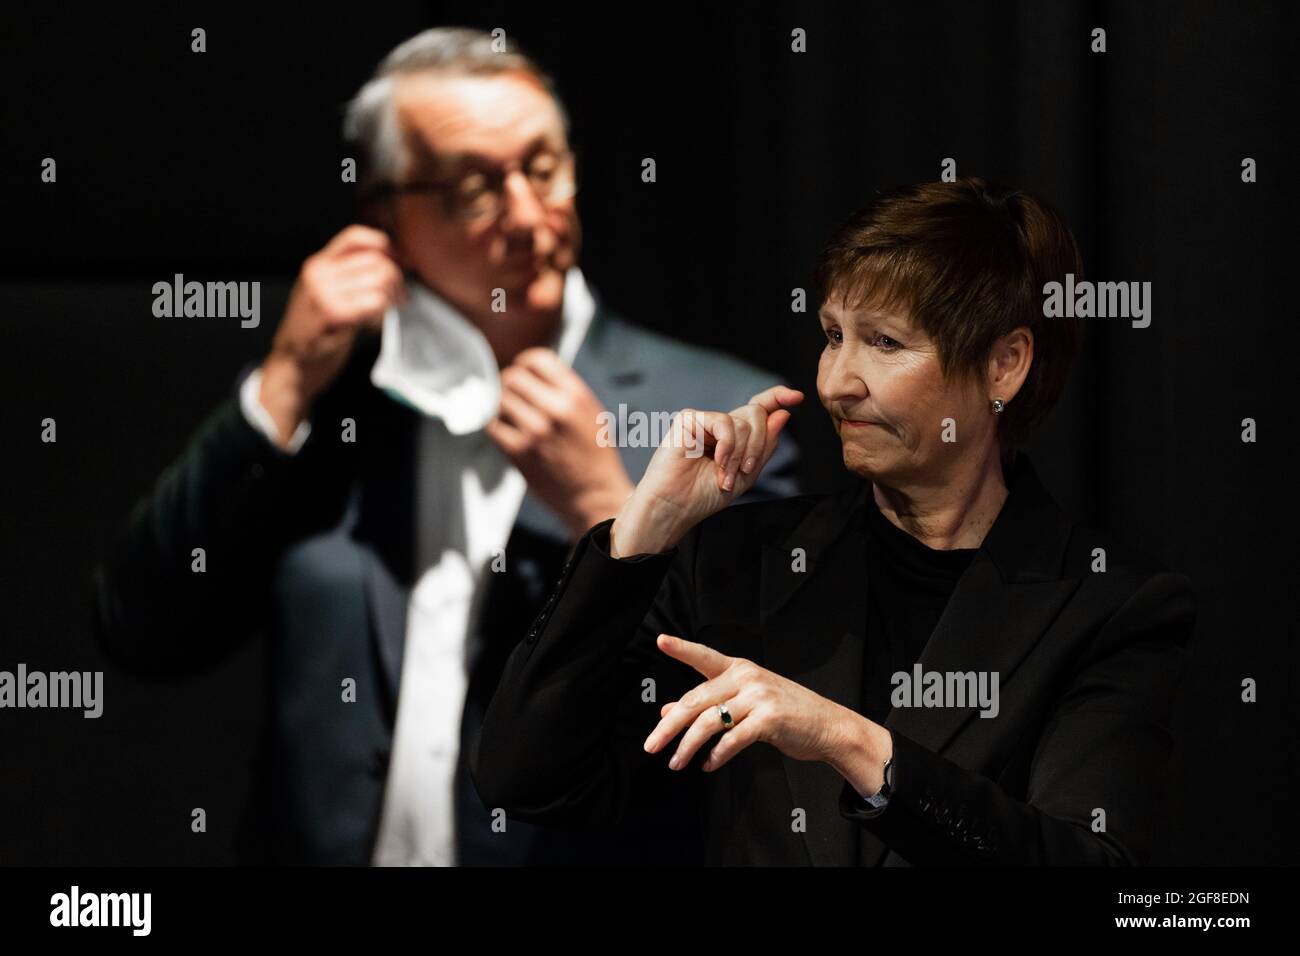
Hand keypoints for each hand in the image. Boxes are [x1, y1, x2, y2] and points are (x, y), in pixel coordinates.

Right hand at [259, 225, 405, 446]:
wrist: (293, 366)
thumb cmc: (319, 334)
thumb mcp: (330, 295)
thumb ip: (352, 276)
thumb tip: (396, 262)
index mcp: (318, 264)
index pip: (356, 237)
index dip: (385, 247)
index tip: (400, 266)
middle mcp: (318, 272)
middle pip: (377, 262)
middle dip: (397, 282)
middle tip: (400, 301)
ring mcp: (321, 291)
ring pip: (380, 281)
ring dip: (392, 300)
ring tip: (384, 315)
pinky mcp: (329, 313)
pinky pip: (374, 302)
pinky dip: (382, 314)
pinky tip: (372, 325)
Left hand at [484, 347, 634, 537]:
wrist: (594, 496)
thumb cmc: (595, 455)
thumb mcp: (592, 413)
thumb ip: (566, 390)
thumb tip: (533, 372)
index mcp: (576, 395)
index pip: (536, 359)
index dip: (525, 363)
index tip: (524, 373)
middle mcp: (555, 409)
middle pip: (512, 377)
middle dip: (510, 384)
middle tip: (514, 396)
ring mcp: (535, 430)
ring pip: (499, 399)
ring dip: (502, 405)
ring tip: (512, 415)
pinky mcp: (519, 452)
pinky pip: (492, 425)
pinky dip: (495, 425)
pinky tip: (506, 431)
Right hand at [608, 385, 803, 556]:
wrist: (676, 507)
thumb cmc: (704, 496)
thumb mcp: (747, 474)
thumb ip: (765, 445)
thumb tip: (783, 414)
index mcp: (734, 436)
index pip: (758, 409)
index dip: (778, 398)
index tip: (797, 398)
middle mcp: (720, 425)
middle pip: (756, 414)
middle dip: (758, 445)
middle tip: (745, 470)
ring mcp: (704, 421)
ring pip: (743, 421)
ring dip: (740, 454)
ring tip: (726, 475)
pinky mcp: (689, 419)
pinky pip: (723, 422)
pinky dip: (727, 446)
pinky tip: (717, 461)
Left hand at [644, 634, 873, 774]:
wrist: (828, 726)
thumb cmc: (784, 713)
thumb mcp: (744, 702)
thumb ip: (709, 705)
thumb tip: (668, 712)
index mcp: (739, 669)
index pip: (704, 656)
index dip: (681, 649)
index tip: (661, 641)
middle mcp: (746, 678)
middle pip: (696, 700)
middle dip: (669, 726)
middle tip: (651, 745)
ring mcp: (759, 696)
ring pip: (710, 722)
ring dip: (688, 746)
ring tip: (676, 762)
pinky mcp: (769, 719)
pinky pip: (733, 739)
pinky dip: (717, 755)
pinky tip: (708, 764)